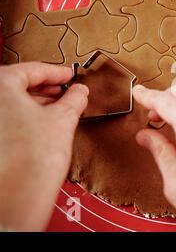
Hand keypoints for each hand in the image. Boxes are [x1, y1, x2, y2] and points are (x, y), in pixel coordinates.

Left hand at [0, 62, 87, 230]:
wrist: (18, 196)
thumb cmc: (33, 159)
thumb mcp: (63, 119)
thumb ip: (74, 99)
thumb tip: (79, 92)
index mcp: (0, 86)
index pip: (32, 69)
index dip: (57, 72)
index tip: (69, 75)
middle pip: (18, 84)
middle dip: (46, 88)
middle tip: (66, 91)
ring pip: (11, 101)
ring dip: (36, 102)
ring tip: (60, 108)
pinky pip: (7, 116)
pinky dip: (25, 115)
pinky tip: (44, 123)